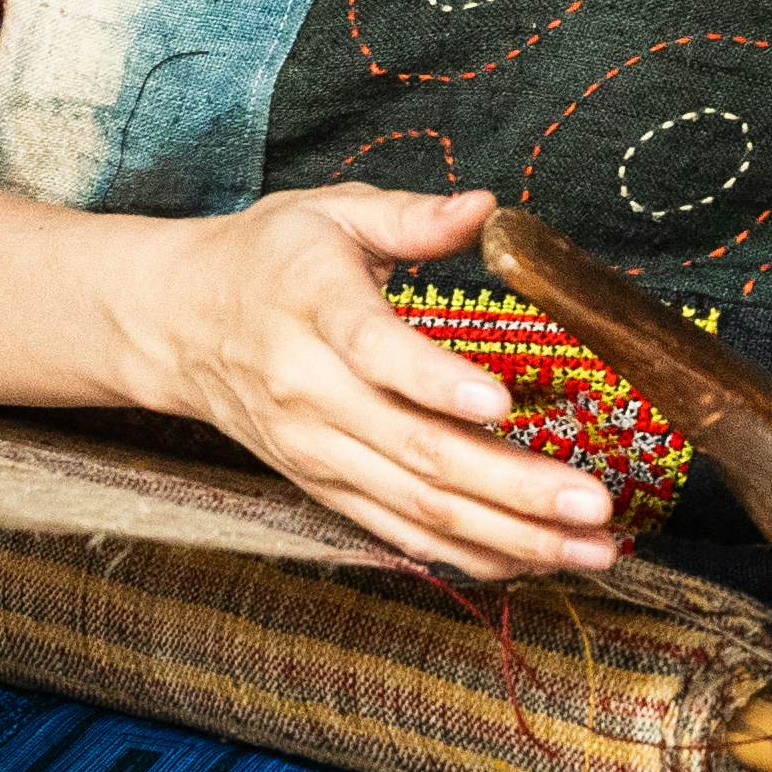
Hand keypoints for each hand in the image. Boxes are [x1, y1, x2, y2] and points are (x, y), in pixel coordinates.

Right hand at [99, 183, 618, 579]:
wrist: (177, 323)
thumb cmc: (266, 258)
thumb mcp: (329, 211)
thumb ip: (410, 215)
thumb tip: (488, 209)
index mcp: (313, 307)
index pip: (375, 351)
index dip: (437, 383)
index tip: (501, 403)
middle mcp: (311, 392)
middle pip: (417, 451)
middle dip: (514, 487)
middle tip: (594, 503)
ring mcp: (317, 451)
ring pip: (419, 508)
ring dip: (510, 536)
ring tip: (591, 549)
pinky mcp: (323, 487)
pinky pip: (400, 534)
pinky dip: (468, 556)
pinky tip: (533, 562)